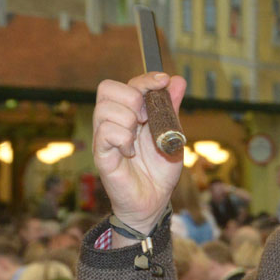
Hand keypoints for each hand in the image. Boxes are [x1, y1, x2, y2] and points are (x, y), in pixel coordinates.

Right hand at [92, 73, 186, 233]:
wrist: (155, 200)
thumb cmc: (160, 170)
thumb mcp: (172, 134)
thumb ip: (171, 108)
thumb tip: (177, 80)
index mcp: (130, 114)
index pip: (128, 84)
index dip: (145, 79)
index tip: (163, 81)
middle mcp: (113, 122)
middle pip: (107, 88)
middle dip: (133, 98)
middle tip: (147, 119)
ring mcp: (104, 137)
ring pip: (106, 109)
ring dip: (129, 120)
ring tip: (138, 140)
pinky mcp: (102, 154)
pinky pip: (105, 132)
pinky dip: (123, 138)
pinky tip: (131, 152)